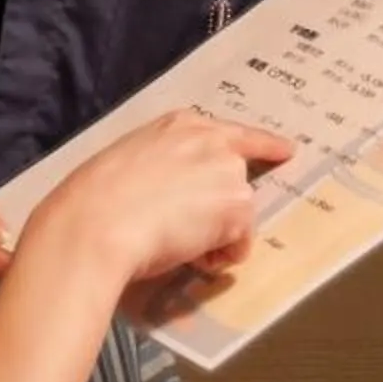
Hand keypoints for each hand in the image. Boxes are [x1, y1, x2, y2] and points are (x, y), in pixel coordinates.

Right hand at [32, 109, 293, 287]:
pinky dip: (221, 257)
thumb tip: (169, 195)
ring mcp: (229, 171)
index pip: (233, 132)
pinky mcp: (237, 206)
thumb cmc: (96, 199)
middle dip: (222, 207)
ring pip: (237, 214)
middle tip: (189, 232)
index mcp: (180, 124)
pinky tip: (190, 256)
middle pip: (239, 177)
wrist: (98, 224)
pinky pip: (240, 243)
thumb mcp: (129, 162)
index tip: (286, 149)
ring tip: (177, 245)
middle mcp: (212, 140)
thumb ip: (162, 166)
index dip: (261, 145)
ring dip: (216, 236)